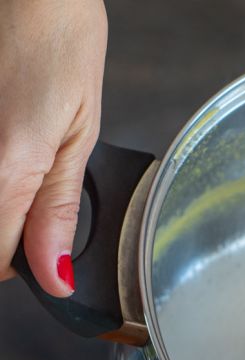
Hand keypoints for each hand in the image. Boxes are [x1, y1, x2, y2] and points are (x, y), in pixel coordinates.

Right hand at [0, 0, 107, 296]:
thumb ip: (58, 210)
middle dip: (0, 231)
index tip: (38, 255)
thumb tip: (56, 277)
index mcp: (8, 167)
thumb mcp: (78, 133)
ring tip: (15, 154)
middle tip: (23, 198)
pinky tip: (3, 139)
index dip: (19, 266)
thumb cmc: (58, 39)